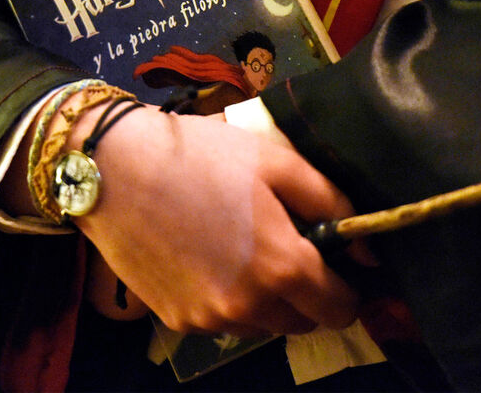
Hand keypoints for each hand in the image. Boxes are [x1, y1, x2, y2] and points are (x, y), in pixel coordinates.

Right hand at [72, 104, 359, 336]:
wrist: (115, 169)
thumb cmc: (202, 156)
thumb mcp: (276, 161)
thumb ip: (331, 202)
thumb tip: (366, 244)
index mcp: (281, 267)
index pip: (340, 309)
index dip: (347, 289)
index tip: (336, 266)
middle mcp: (248, 307)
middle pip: (301, 321)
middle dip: (305, 292)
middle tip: (283, 246)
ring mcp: (208, 320)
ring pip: (260, 324)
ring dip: (264, 298)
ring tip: (239, 247)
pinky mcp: (175, 321)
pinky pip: (220, 320)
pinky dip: (226, 299)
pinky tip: (205, 257)